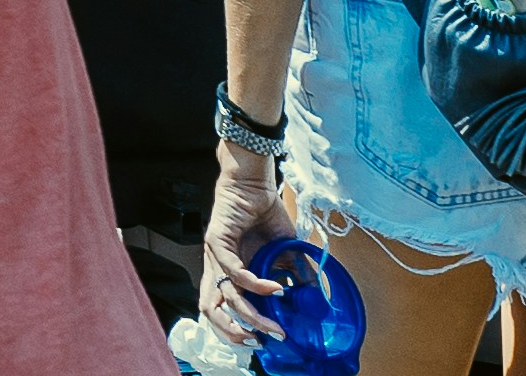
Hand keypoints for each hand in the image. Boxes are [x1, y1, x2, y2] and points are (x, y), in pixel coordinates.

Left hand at [196, 147, 287, 338]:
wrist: (253, 182)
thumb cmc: (264, 214)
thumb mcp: (285, 252)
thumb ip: (296, 275)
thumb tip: (314, 299)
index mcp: (228, 274)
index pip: (222, 310)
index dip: (236, 329)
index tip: (264, 342)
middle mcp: (216, 268)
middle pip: (212, 312)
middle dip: (235, 333)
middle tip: (262, 342)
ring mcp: (214, 256)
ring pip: (221, 297)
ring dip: (249, 316)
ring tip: (272, 326)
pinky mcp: (217, 241)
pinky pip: (234, 271)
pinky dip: (255, 285)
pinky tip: (275, 289)